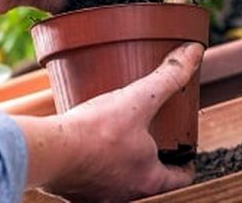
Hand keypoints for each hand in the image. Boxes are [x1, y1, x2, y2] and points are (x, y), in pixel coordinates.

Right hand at [15, 43, 203, 199]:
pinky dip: (94, 163)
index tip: (184, 151)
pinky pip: (90, 179)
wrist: (47, 151)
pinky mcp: (73, 191)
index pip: (180, 178)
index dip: (185, 163)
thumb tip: (194, 53)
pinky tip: (86, 145)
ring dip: (122, 162)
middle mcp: (126, 194)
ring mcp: (98, 196)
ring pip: (119, 180)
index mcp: (149, 180)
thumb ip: (168, 76)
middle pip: (149, 180)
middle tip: (152, 139)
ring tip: (120, 138)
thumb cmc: (94, 132)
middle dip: (152, 161)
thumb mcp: (139, 99)